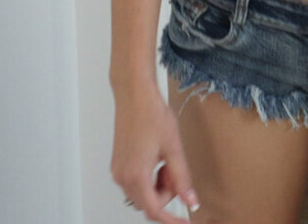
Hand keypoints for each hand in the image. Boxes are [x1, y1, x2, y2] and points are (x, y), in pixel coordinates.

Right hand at [110, 86, 198, 222]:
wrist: (135, 96)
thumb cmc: (152, 116)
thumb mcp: (174, 149)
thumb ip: (182, 178)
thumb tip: (190, 201)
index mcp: (136, 176)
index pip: (154, 210)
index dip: (171, 219)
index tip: (183, 222)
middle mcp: (122, 177)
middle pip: (148, 203)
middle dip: (166, 194)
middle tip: (176, 171)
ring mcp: (118, 171)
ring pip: (142, 193)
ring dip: (158, 186)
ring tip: (167, 161)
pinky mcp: (118, 164)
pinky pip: (136, 183)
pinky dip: (150, 178)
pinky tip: (157, 159)